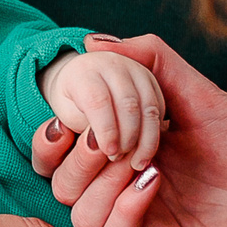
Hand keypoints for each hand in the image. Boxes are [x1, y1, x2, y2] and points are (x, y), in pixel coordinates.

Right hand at [32, 34, 226, 226]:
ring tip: (141, 159)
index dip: (53, 138)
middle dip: (80, 156)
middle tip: (114, 137)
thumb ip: (151, 61)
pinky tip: (155, 183)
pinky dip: (124, 207)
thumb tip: (93, 43)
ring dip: (100, 181)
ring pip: (79, 215)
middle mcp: (125, 196)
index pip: (58, 157)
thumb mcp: (199, 94)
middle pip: (60, 186)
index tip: (69, 116)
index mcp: (124, 159)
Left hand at [39, 49, 166, 168]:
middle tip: (118, 158)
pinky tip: (145, 148)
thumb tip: (103, 147)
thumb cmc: (71, 101)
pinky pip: (159, 108)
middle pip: (128, 104)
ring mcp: (135, 69)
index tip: (109, 152)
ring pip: (149, 107)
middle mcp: (112, 65)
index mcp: (84, 71)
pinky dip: (155, 131)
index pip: (99, 101)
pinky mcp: (151, 79)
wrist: (81, 77)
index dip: (106, 130)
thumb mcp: (66, 116)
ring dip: (146, 139)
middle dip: (127, 137)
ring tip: (136, 162)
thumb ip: (83, 129)